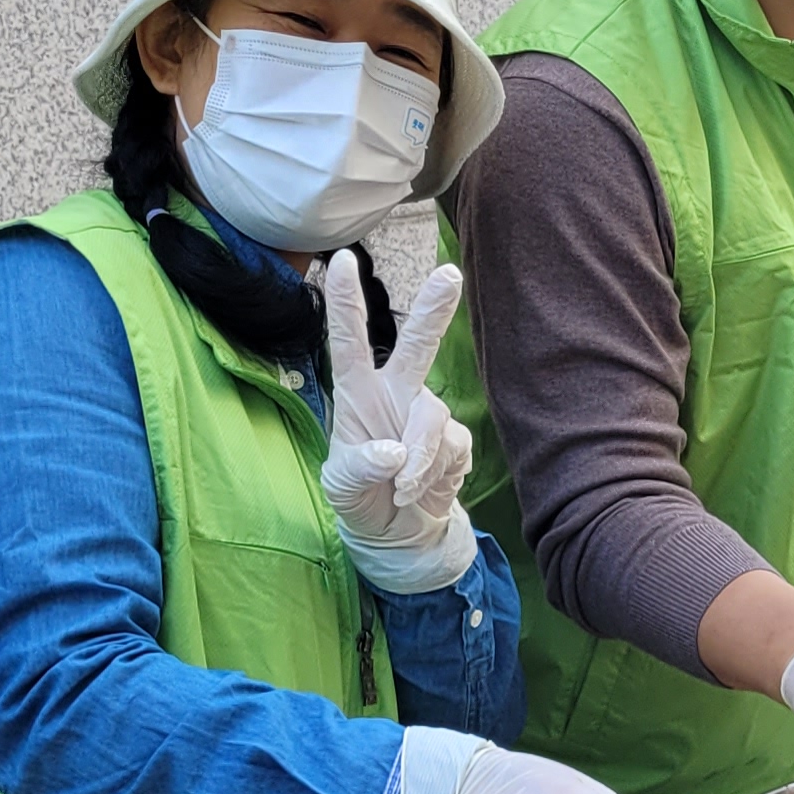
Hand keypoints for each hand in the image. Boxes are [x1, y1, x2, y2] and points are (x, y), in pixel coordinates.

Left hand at [316, 254, 478, 595]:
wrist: (398, 533)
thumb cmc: (360, 497)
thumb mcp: (341, 487)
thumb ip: (360, 466)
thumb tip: (394, 451)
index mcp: (358, 393)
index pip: (349, 342)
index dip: (344, 302)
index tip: (339, 260)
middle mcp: (396, 393)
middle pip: (417, 344)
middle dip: (433, 310)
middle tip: (449, 274)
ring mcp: (427, 415)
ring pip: (432, 419)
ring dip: (418, 460)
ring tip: (402, 490)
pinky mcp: (454, 440)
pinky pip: (451, 449)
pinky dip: (433, 476)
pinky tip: (419, 492)